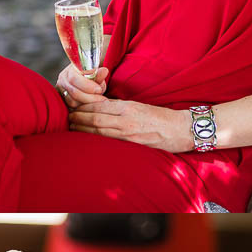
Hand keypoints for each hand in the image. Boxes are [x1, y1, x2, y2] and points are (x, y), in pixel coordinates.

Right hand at [55, 62, 109, 109]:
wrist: (85, 83)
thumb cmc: (91, 78)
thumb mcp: (96, 75)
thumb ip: (99, 74)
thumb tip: (104, 71)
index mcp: (69, 71)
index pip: (74, 79)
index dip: (87, 85)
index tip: (99, 90)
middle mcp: (62, 81)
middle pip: (73, 93)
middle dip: (90, 97)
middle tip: (102, 100)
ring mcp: (61, 93)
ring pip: (72, 102)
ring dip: (87, 104)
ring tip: (98, 103)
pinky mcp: (63, 103)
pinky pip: (72, 109)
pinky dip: (83, 109)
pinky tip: (92, 107)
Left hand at [69, 97, 194, 151]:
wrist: (184, 130)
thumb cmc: (163, 118)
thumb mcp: (141, 106)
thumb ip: (122, 108)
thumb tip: (103, 109)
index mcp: (129, 108)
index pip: (100, 106)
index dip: (84, 107)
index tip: (73, 106)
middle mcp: (127, 120)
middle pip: (96, 119)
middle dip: (79, 118)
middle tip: (67, 118)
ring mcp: (129, 135)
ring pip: (100, 131)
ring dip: (83, 130)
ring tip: (72, 128)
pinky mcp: (133, 146)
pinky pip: (110, 142)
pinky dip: (96, 140)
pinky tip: (87, 140)